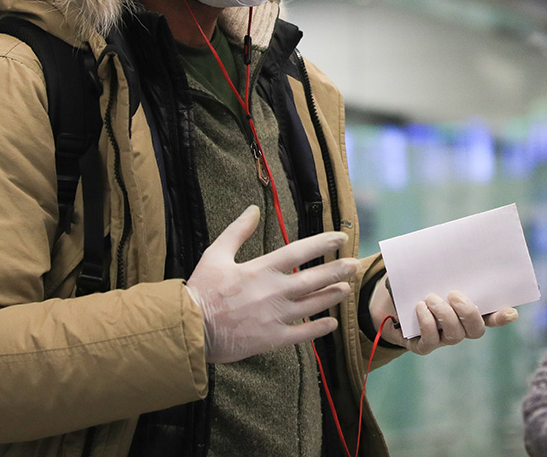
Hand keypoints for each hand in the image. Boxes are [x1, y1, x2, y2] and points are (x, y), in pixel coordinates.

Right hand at [186, 205, 358, 363]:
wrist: (191, 328)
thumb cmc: (202, 290)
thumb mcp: (216, 254)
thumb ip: (238, 231)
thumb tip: (252, 209)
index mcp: (261, 269)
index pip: (300, 251)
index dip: (323, 243)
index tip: (340, 237)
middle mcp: (274, 292)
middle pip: (314, 278)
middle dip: (338, 270)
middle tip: (355, 264)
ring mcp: (275, 316)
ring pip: (313, 304)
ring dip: (332, 295)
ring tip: (346, 289)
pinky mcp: (272, 338)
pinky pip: (303, 334)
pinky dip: (319, 328)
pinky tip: (332, 323)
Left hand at [370, 275, 517, 355]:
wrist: (390, 303)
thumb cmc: (417, 284)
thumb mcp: (431, 272)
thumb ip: (443, 264)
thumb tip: (449, 245)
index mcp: (468, 310)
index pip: (492, 316)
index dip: (502, 316)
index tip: (511, 311)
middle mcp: (460, 327)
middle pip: (476, 329)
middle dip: (468, 312)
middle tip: (454, 294)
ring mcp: (442, 338)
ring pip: (455, 335)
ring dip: (444, 315)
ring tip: (431, 298)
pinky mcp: (423, 345)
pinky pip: (430, 341)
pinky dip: (426, 323)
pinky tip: (419, 308)